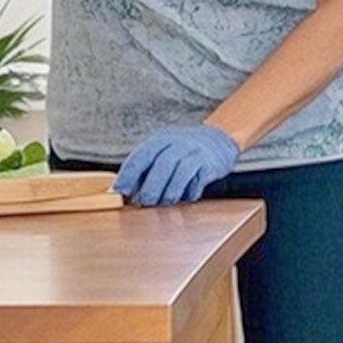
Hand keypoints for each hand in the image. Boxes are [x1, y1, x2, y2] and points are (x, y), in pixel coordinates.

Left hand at [113, 123, 239, 206]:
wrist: (220, 140)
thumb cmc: (185, 150)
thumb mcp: (165, 150)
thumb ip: (148, 168)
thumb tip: (128, 192)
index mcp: (161, 139)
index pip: (141, 156)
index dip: (129, 174)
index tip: (121, 191)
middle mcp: (178, 143)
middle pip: (162, 165)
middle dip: (151, 187)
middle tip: (145, 202)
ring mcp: (195, 153)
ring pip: (181, 174)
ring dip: (170, 192)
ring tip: (165, 203)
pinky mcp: (210, 165)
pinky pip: (198, 181)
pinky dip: (190, 192)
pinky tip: (186, 197)